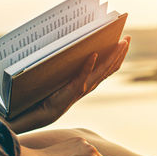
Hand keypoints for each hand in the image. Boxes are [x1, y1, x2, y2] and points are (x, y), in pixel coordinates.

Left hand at [5, 36, 130, 133]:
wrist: (28, 117)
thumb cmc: (39, 98)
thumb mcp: (54, 79)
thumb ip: (63, 68)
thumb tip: (67, 48)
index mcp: (82, 85)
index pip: (104, 70)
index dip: (115, 57)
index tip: (123, 41)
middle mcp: (83, 89)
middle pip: (106, 71)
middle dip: (118, 54)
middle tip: (128, 38)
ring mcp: (77, 92)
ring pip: (99, 75)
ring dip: (110, 59)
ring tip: (120, 43)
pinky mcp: (67, 95)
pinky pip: (80, 79)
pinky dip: (87, 67)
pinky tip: (93, 54)